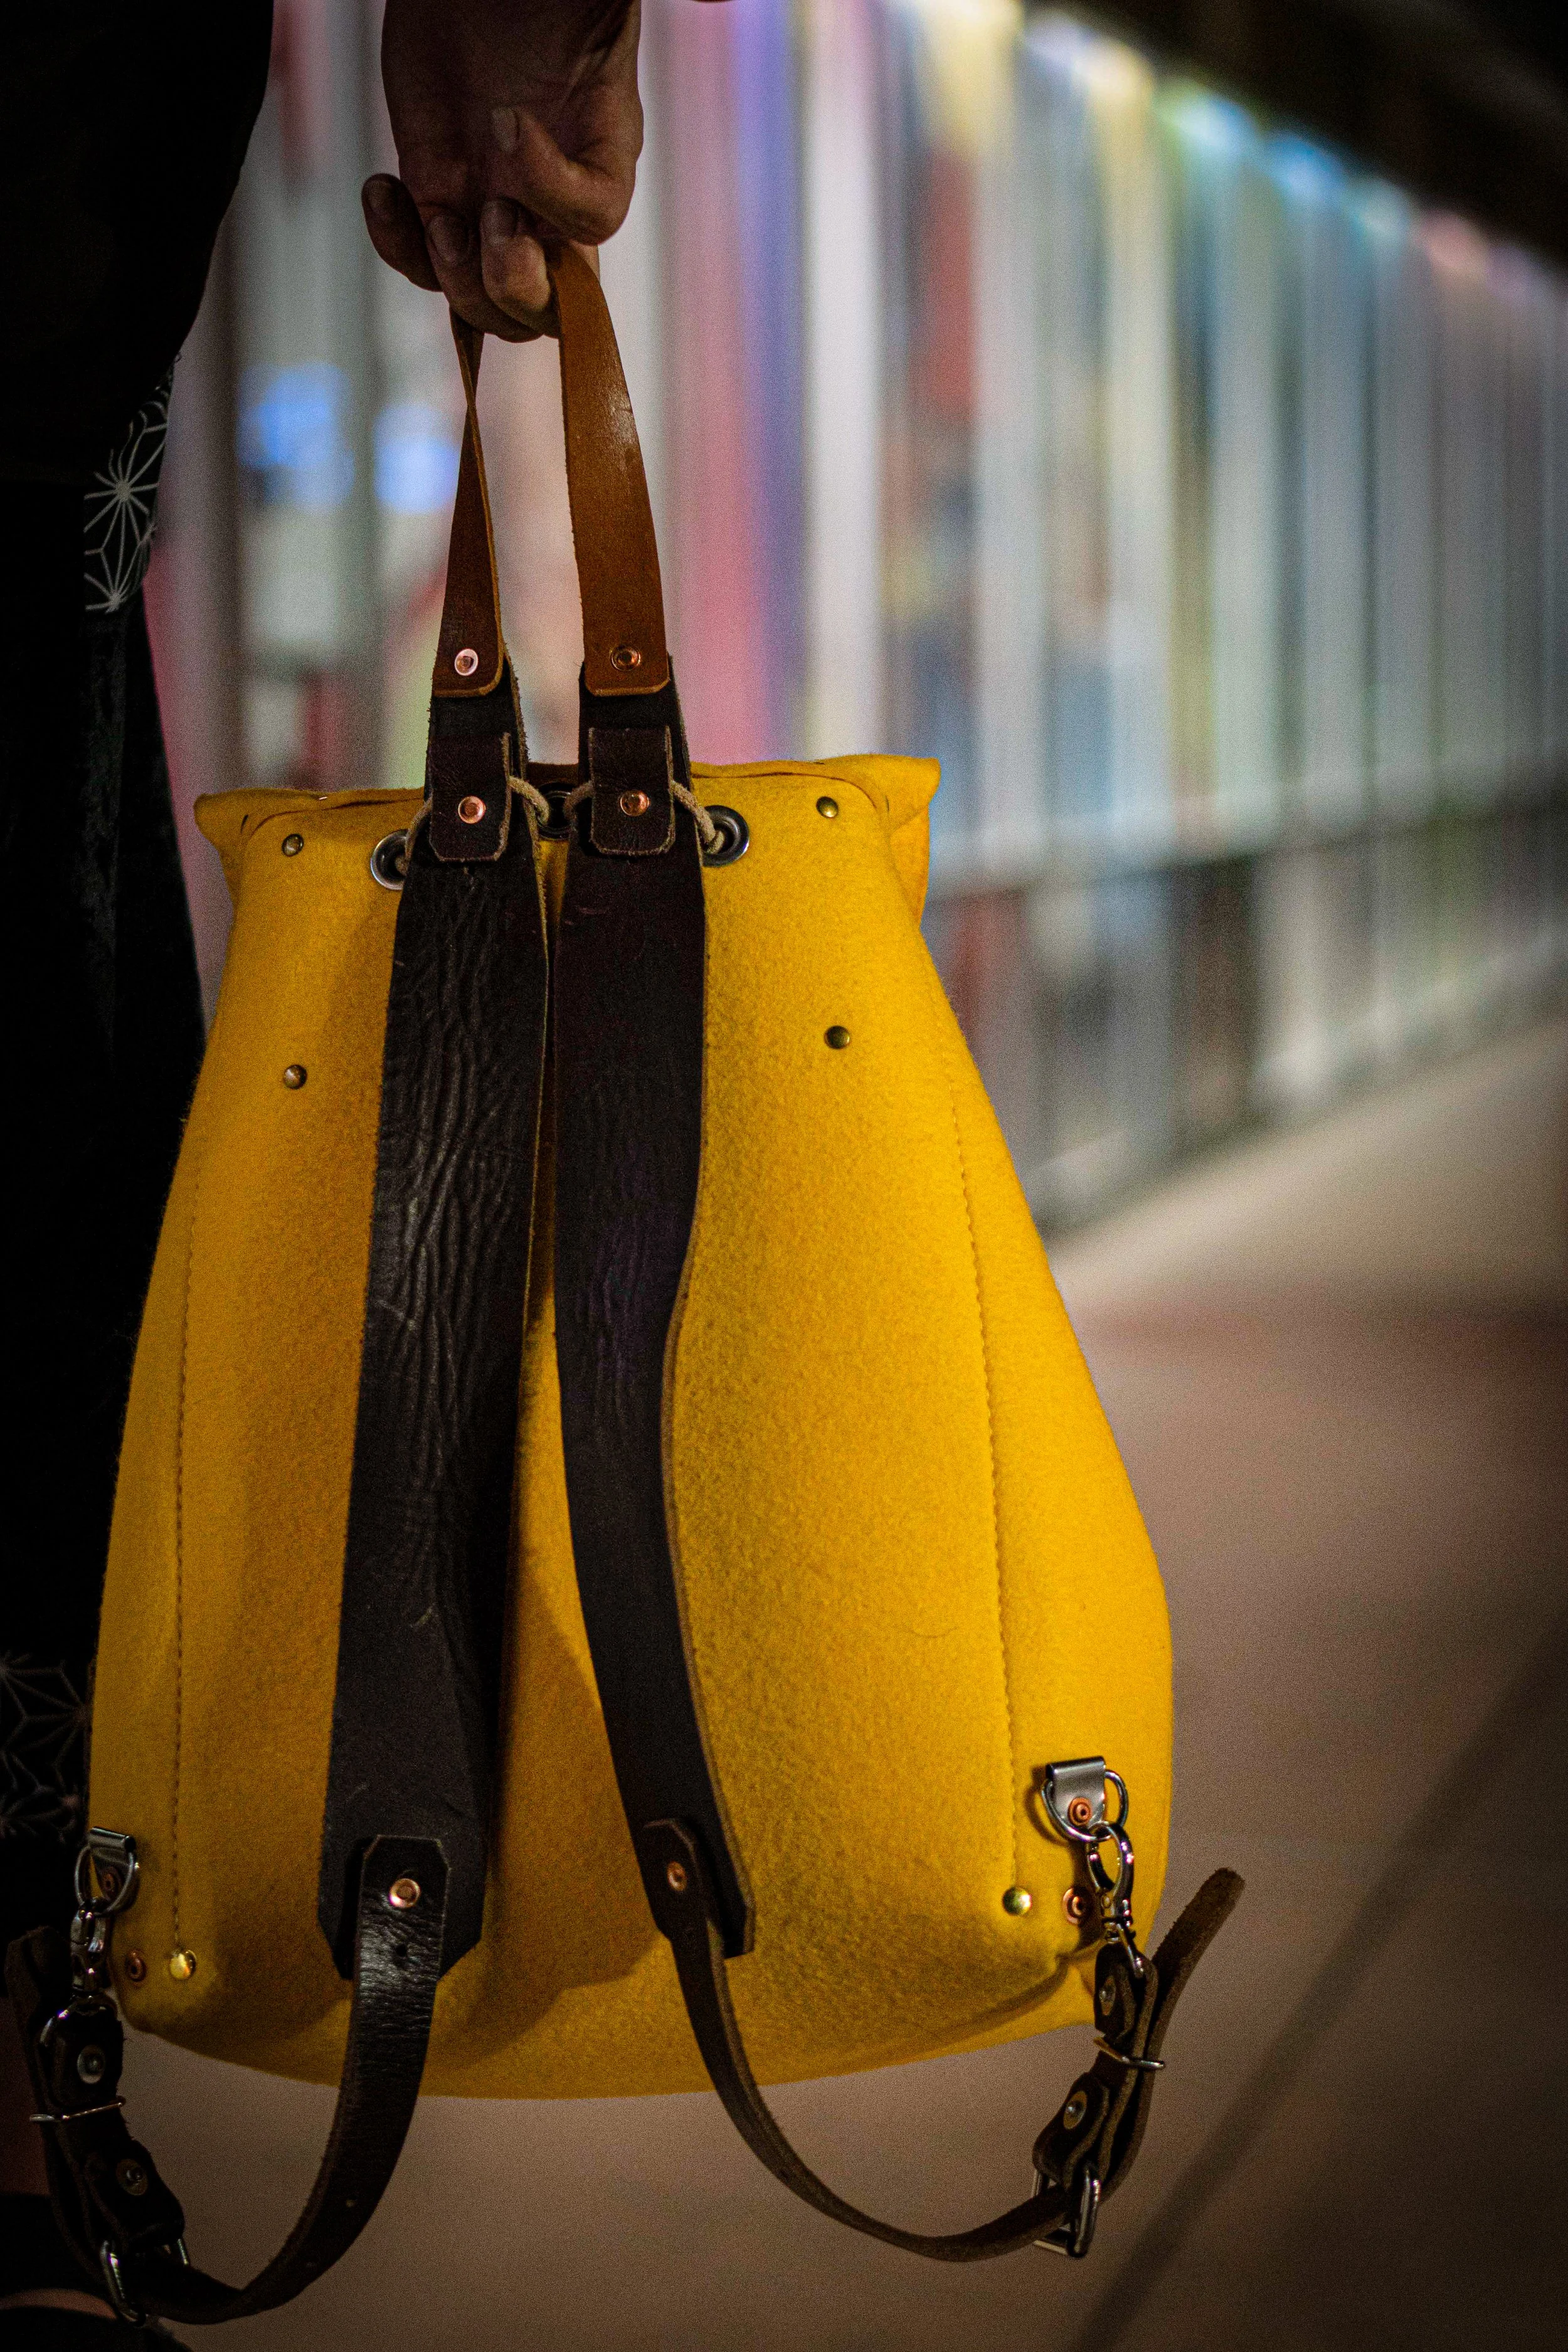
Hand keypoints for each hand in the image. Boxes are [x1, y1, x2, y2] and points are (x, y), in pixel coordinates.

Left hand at [365, 0, 643, 339]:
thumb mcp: (591, 6)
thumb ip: (620, 20)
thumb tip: (698, 9)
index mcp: (598, 154)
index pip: (597, 218)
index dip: (554, 194)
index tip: (506, 121)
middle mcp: (547, 202)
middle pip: (544, 306)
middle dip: (512, 283)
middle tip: (488, 215)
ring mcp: (490, 208)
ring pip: (480, 303)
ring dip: (453, 275)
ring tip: (433, 211)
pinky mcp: (436, 196)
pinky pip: (418, 260)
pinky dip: (395, 243)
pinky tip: (383, 189)